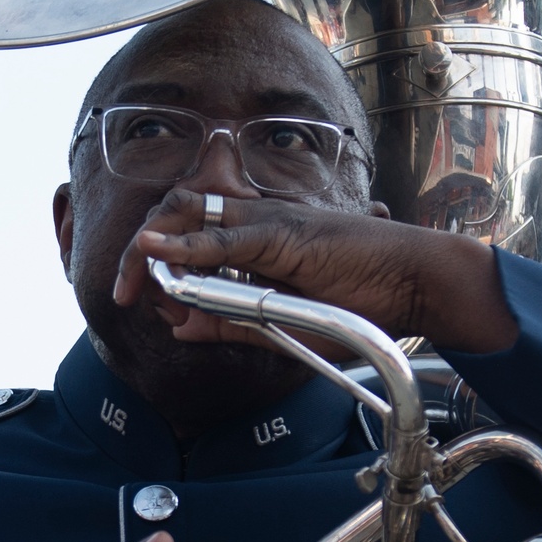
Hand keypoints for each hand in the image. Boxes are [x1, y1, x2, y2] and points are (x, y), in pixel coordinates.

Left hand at [113, 190, 516, 353]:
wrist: (416, 286)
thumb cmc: (362, 304)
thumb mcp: (283, 327)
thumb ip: (231, 324)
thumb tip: (181, 327)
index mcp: (256, 237)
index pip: (189, 231)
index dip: (155, 260)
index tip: (138, 298)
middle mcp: (257, 219)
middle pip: (179, 214)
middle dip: (140, 252)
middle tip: (124, 291)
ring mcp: (270, 220)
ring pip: (193, 216)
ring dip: (155, 248)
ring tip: (133, 279)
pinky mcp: (285, 232)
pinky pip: (226, 235)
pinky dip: (186, 244)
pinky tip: (158, 254)